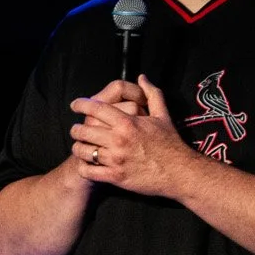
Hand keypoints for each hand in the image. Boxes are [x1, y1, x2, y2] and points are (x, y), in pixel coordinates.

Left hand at [68, 76, 200, 197]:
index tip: (75, 104)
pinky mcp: (115, 177)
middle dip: (76, 129)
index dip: (81, 104)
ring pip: (83, 151)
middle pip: (84, 130)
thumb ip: (151, 94)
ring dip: (78, 147)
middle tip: (76, 129)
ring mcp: (116, 159)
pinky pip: (88, 171)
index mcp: (128, 122)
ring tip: (80, 146)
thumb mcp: (163, 115)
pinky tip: (86, 164)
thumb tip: (142, 78)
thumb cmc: (171, 143)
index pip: (96, 108)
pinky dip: (83, 167)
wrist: (179, 172)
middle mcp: (119, 140)